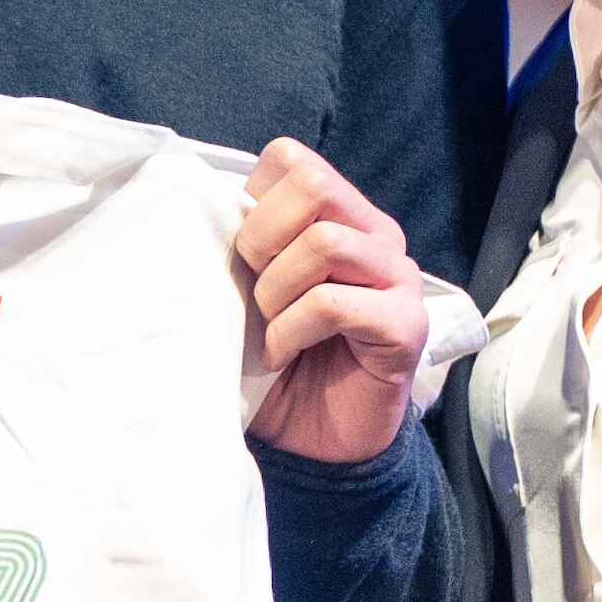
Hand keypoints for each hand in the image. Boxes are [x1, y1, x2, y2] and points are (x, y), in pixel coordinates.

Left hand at [236, 140, 430, 463]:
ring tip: (269, 329)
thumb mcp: (244, 291)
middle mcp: (376, 235)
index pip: (291, 159)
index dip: (250, 203)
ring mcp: (398, 278)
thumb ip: (239, 244)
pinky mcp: (406, 325)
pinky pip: (333, 303)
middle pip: (313, 185)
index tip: (242, 258)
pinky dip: (290, 331)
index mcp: (339, 214)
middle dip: (262, 239)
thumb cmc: (273, 358)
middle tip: (253, 292)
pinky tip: (281, 356)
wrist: (312, 442)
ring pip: (324, 242)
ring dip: (275, 292)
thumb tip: (194, 208)